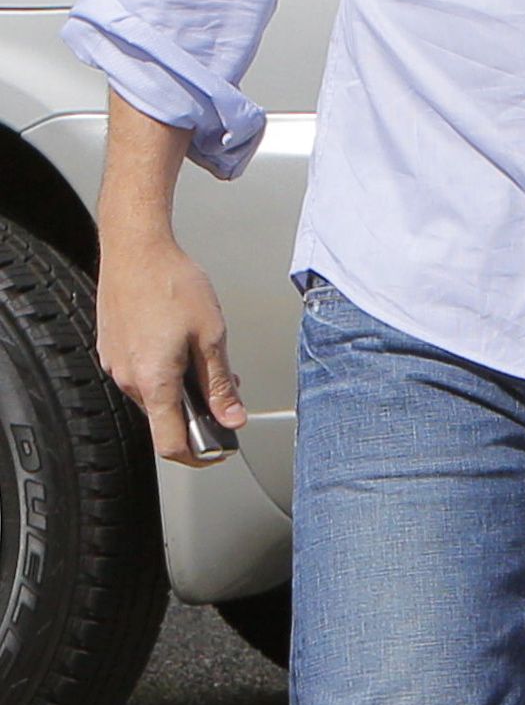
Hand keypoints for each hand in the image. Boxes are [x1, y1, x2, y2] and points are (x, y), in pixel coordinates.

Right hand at [97, 228, 245, 466]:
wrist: (136, 249)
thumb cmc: (171, 283)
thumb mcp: (211, 334)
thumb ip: (220, 383)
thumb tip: (232, 417)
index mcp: (153, 382)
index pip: (170, 444)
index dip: (198, 455)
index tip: (219, 449)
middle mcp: (127, 379)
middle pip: (164, 419)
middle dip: (198, 412)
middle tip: (227, 391)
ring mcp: (115, 365)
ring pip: (153, 395)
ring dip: (182, 388)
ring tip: (206, 357)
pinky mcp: (112, 349)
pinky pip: (141, 374)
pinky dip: (164, 371)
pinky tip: (181, 343)